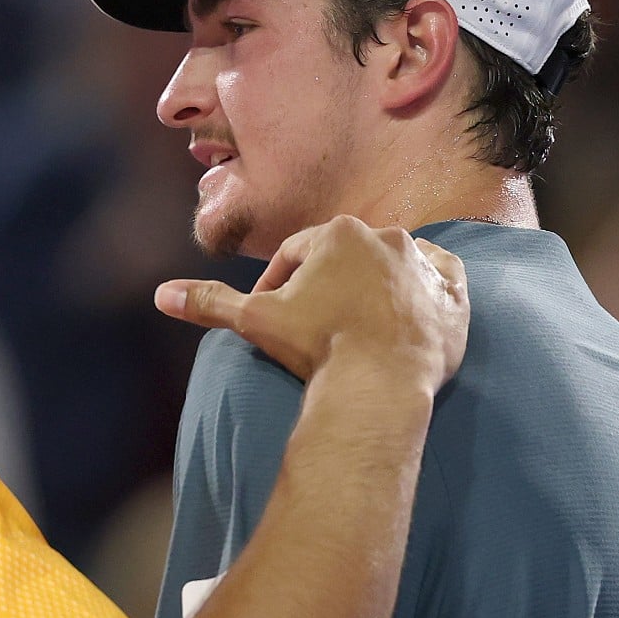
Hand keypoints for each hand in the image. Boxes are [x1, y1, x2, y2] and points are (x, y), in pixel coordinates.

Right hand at [154, 215, 468, 391]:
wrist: (380, 383)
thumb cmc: (317, 346)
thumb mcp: (256, 322)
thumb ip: (211, 302)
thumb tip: (162, 295)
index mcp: (337, 233)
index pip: (298, 253)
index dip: (280, 284)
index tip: (275, 313)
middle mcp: (386, 237)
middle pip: (346, 257)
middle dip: (329, 283)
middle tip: (316, 323)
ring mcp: (425, 264)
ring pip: (394, 264)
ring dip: (377, 284)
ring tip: (358, 322)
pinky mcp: (456, 295)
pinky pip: (442, 282)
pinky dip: (428, 291)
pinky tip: (410, 311)